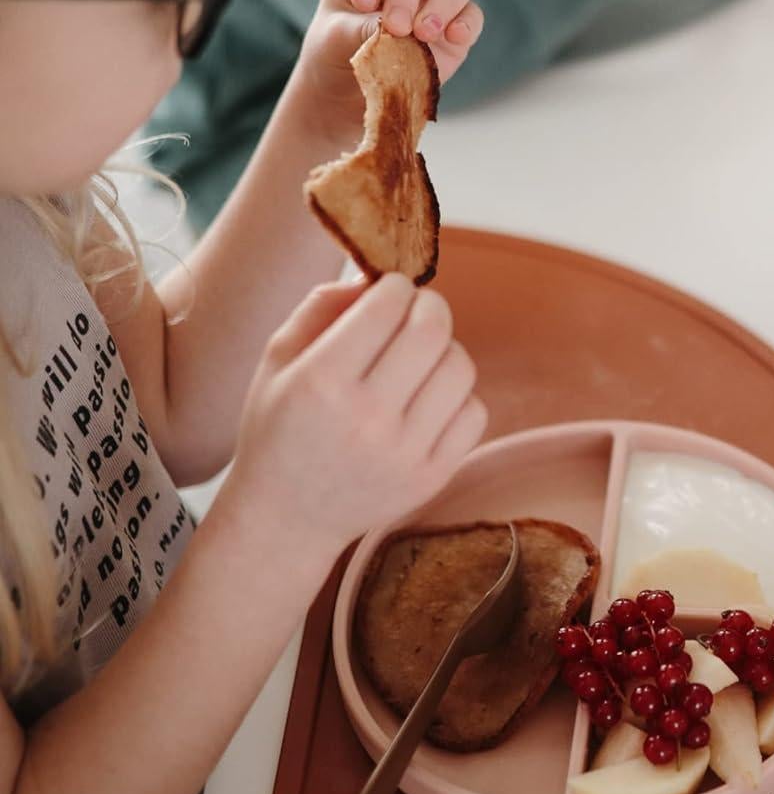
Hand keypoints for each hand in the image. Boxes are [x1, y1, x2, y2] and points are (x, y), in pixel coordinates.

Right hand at [222, 275, 487, 555]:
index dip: (396, 286)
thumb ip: (323, 306)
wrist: (288, 517)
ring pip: (461, 367)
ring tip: (419, 359)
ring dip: (446, 350)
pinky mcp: (432, 477)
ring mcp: (405, 453)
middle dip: (430, 306)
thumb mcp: (278, 359)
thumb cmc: (281, 426)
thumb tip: (377, 276)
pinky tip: (427, 400)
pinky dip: (457, 396)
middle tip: (417, 310)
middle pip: (433, 330)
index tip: (390, 291)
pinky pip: (474, 411)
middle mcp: (366, 419)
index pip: (387, 305)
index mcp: (320, 382)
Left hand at [290, 0, 484, 139]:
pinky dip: (466, 23)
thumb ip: (357, 29)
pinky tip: (454, 38)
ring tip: (424, 33)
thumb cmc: (336, 50)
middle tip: (395, 27)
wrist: (352, 86)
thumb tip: (397, 31)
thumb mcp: (334, 39)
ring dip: (443, 1)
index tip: (363, 2)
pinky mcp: (456, 25)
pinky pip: (472, 14)